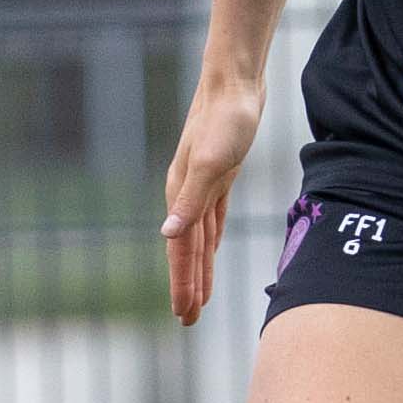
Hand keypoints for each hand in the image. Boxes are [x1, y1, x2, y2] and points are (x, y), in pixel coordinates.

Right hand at [161, 73, 263, 325]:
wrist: (235, 83)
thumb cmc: (226, 120)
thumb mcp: (212, 162)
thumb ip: (191, 199)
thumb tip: (167, 234)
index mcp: (180, 193)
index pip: (180, 249)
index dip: (182, 283)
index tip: (184, 314)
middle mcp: (186, 193)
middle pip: (186, 249)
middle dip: (187, 284)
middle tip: (188, 320)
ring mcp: (202, 184)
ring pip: (199, 237)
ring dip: (198, 268)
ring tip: (199, 297)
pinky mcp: (219, 175)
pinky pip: (212, 219)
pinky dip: (210, 241)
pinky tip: (210, 252)